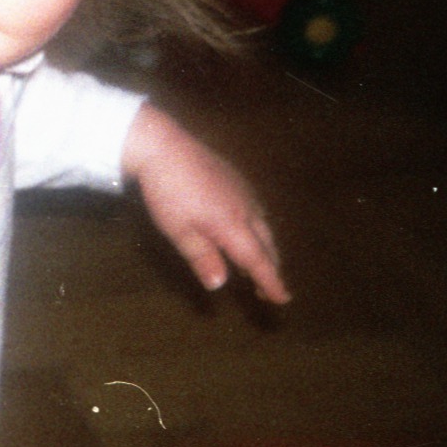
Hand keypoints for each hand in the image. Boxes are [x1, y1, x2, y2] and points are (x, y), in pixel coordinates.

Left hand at [122, 105, 289, 303]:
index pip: (258, 261)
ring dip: (265, 249)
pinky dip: (258, 229)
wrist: (163, 147)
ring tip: (258, 265)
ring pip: (264, 227)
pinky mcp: (236, 179)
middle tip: (266, 291)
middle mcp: (246, 209)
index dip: (271, 282)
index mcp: (233, 225)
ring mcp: (244, 191)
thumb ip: (202, 258)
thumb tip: (220, 284)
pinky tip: (248, 230)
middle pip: (267, 245)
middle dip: (270, 269)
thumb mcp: (179, 231)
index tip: (283, 299)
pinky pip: (257, 210)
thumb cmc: (167, 193)